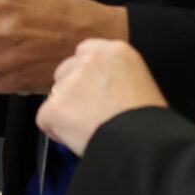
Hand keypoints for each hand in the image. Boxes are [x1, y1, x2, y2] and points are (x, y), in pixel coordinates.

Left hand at [34, 39, 168, 155]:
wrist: (144, 144)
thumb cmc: (150, 122)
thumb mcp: (141, 83)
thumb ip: (115, 76)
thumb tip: (96, 89)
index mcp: (117, 51)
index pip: (86, 52)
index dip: (86, 75)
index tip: (93, 92)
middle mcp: (91, 59)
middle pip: (65, 70)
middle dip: (72, 91)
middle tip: (89, 113)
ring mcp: (71, 82)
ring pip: (55, 95)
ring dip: (65, 111)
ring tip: (88, 129)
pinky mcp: (55, 106)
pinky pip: (44, 119)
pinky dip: (56, 131)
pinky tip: (78, 139)